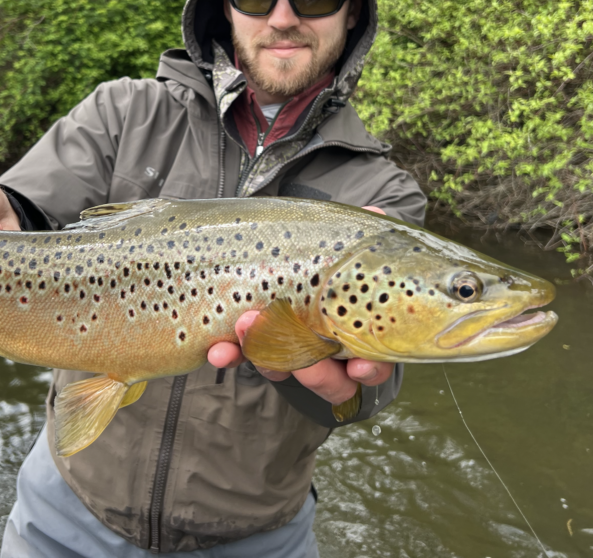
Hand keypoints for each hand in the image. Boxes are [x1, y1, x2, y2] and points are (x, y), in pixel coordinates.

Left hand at [206, 205, 391, 403]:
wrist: (279, 260)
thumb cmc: (327, 259)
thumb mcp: (344, 247)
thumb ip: (358, 236)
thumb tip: (375, 213)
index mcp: (358, 336)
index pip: (372, 365)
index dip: (369, 369)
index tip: (358, 366)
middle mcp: (326, 357)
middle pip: (327, 380)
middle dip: (310, 370)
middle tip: (293, 352)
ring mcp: (288, 355)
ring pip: (282, 370)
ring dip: (263, 355)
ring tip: (245, 327)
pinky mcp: (254, 348)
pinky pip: (243, 359)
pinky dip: (231, 356)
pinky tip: (217, 350)